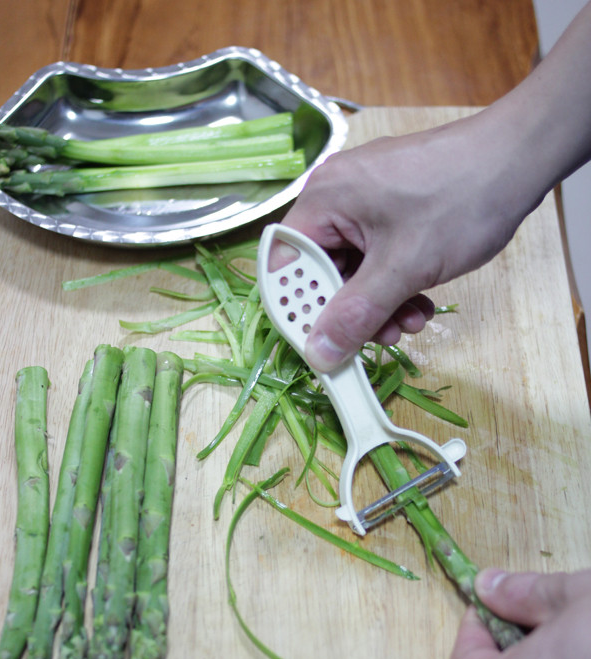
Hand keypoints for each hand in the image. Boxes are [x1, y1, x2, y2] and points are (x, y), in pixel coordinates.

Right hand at [281, 113, 531, 370]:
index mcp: (324, 198)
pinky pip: (378, 257)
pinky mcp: (393, 208)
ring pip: (354, 270)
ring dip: (379, 304)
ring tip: (411, 321)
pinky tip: (420, 303)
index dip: (298, 308)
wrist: (519, 158)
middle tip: (380, 336)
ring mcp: (366, 201)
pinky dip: (396, 285)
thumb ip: (356, 315)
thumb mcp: (403, 268)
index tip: (320, 343)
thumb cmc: (459, 200)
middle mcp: (337, 196)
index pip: (286, 264)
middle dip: (351, 311)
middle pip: (322, 271)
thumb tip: (318, 354)